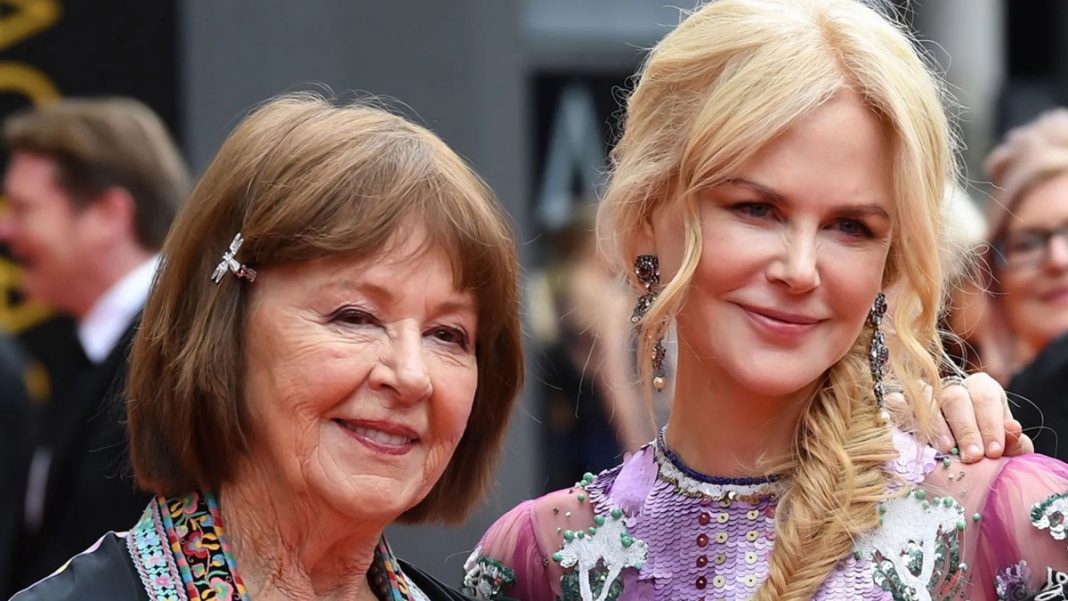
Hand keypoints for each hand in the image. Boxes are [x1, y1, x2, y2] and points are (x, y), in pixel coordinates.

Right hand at [886, 372, 1033, 462]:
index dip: (991, 423)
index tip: (994, 452)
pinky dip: (904, 418)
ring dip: (935, 424)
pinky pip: (896, 402)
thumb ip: (1013, 443)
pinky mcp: (897, 402)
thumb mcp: (1002, 450)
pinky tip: (916, 439)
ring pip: (924, 396)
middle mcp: (950, 387)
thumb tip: (1014, 431)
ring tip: (945, 449)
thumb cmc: (980, 454)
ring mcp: (920, 393)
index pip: (985, 396)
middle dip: (966, 429)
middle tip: (973, 457)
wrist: (952, 465)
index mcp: (980, 389)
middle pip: (955, 397)